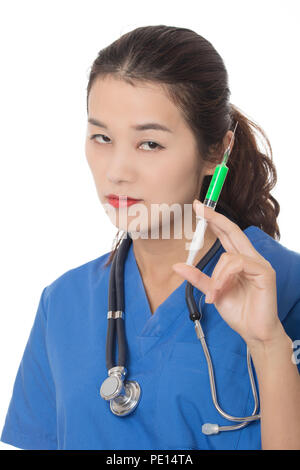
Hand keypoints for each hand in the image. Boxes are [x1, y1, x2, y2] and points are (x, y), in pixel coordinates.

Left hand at [172, 199, 283, 346]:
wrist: (254, 332)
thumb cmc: (238, 312)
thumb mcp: (212, 291)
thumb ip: (197, 277)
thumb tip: (177, 265)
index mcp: (240, 260)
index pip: (227, 234)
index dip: (214, 220)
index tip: (199, 208)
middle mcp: (251, 258)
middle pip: (233, 231)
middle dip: (215, 218)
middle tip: (199, 207)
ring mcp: (260, 264)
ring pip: (229, 255)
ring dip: (216, 275)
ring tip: (214, 294)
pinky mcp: (265, 272)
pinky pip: (237, 265)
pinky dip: (224, 278)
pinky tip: (221, 291)